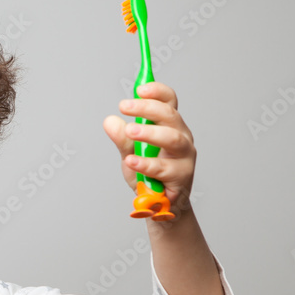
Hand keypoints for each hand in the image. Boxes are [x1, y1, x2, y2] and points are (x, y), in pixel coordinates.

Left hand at [102, 81, 195, 210]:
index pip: (169, 101)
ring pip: (172, 139)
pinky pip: (164, 168)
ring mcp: (184, 157)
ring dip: (150, 132)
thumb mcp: (130, 152)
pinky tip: (131, 161)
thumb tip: (110, 121)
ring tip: (130, 131)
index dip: (157, 91)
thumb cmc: (148, 173)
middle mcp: (181, 137)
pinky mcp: (182, 177)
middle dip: (147, 108)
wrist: (159, 205)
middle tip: (124, 106)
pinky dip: (146, 163)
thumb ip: (121, 138)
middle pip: (170, 115)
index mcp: (170, 126)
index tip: (139, 89)